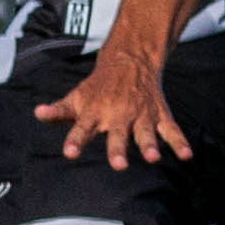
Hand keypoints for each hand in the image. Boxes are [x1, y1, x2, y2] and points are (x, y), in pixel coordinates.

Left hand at [34, 45, 189, 169]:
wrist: (130, 60)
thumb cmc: (98, 86)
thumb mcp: (77, 97)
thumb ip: (59, 110)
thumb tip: (37, 113)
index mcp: (95, 112)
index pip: (82, 128)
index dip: (76, 140)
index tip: (70, 153)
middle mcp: (118, 115)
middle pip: (117, 135)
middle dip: (118, 149)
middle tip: (118, 164)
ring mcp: (140, 115)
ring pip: (145, 132)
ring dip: (149, 145)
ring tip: (153, 158)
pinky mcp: (158, 114)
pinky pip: (171, 130)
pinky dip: (180, 142)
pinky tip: (187, 155)